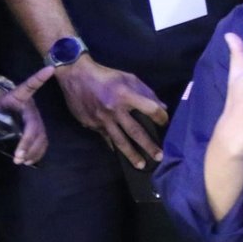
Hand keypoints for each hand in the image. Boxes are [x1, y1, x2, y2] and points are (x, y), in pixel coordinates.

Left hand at [0, 65, 54, 165]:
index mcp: (15, 97)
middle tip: (18, 158)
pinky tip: (30, 160)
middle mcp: (29, 107)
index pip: (28, 86)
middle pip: (35, 124)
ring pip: (41, 134)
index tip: (50, 69)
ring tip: (22, 161)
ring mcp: (34, 117)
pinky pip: (42, 140)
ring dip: (33, 149)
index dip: (39, 78)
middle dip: (28, 142)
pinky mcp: (36, 128)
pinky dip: (38, 151)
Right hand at [53, 55, 167, 168]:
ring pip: (120, 141)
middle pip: (135, 131)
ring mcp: (102, 120)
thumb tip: (162, 107)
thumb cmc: (106, 76)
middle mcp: (115, 109)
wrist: (76, 77)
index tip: (166, 123)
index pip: (149, 108)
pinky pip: (106, 139)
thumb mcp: (128, 78)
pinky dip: (115, 148)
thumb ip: (146, 92)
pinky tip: (121, 157)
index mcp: (126, 94)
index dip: (160, 117)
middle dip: (148, 145)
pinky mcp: (92, 125)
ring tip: (141, 165)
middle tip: (159, 157)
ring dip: (131, 154)